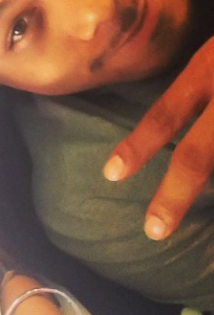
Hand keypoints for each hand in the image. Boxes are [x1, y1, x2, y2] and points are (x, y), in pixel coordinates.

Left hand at [103, 36, 213, 240]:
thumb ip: (200, 93)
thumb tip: (180, 144)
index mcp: (207, 69)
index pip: (165, 114)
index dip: (138, 145)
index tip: (110, 174)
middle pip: (198, 154)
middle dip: (175, 194)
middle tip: (154, 230)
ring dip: (210, 199)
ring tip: (208, 246)